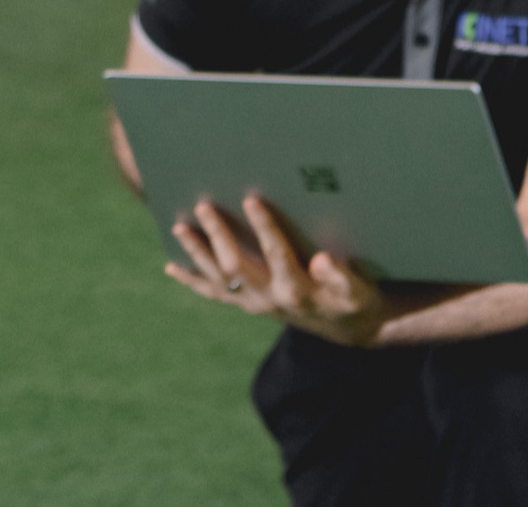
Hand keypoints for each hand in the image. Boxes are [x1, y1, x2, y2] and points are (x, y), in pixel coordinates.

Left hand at [166, 194, 389, 347]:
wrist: (347, 328)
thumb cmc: (353, 299)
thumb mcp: (357, 290)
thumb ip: (341, 277)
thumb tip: (323, 261)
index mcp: (298, 289)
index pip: (278, 255)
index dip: (265, 228)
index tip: (252, 198)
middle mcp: (271, 299)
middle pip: (237, 266)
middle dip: (219, 235)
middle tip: (203, 204)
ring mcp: (254, 303)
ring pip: (219, 279)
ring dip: (197, 253)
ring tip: (179, 226)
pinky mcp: (246, 304)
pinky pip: (214, 293)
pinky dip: (192, 280)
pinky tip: (171, 266)